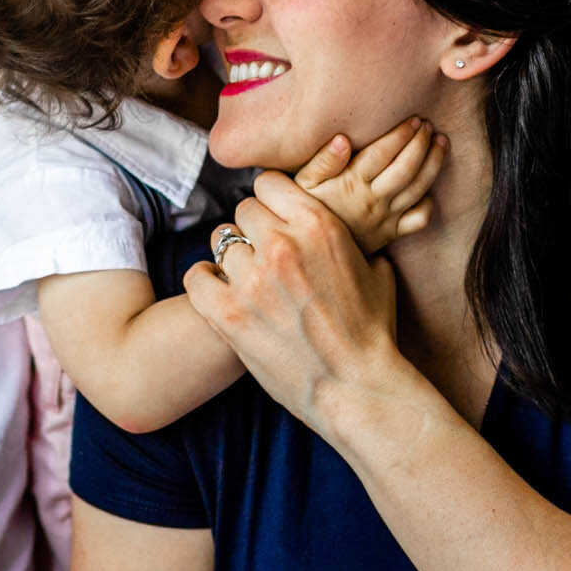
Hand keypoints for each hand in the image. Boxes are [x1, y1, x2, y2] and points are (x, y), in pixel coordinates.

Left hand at [186, 172, 408, 437]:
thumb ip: (347, 238)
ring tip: (246, 280)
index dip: (272, 201)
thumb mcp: (375, 270)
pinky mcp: (228, 314)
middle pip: (243, 211)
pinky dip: (205, 283)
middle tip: (264, 256)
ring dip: (232, 259)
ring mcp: (252, 279)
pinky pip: (195, 277)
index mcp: (317, 224)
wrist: (357, 388)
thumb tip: (339, 223)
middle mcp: (281, 244)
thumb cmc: (372, 333)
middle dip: (253, 231)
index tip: (276, 220)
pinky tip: (220, 295)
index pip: (268, 183)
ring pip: (219, 242)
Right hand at [293, 118, 445, 254]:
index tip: (415, 119)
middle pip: (406, 168)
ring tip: (441, 143)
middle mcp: (373, 199)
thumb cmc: (305, 208)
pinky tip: (430, 186)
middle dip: (422, 144)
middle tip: (429, 127)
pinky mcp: (391, 233)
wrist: (309, 248)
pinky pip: (419, 219)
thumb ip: (322, 161)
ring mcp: (385, 218)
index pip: (383, 153)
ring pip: (418, 189)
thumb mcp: (303, 183)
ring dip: (433, 164)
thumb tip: (342, 139)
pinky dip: (429, 202)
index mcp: (352, 183)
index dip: (401, 134)